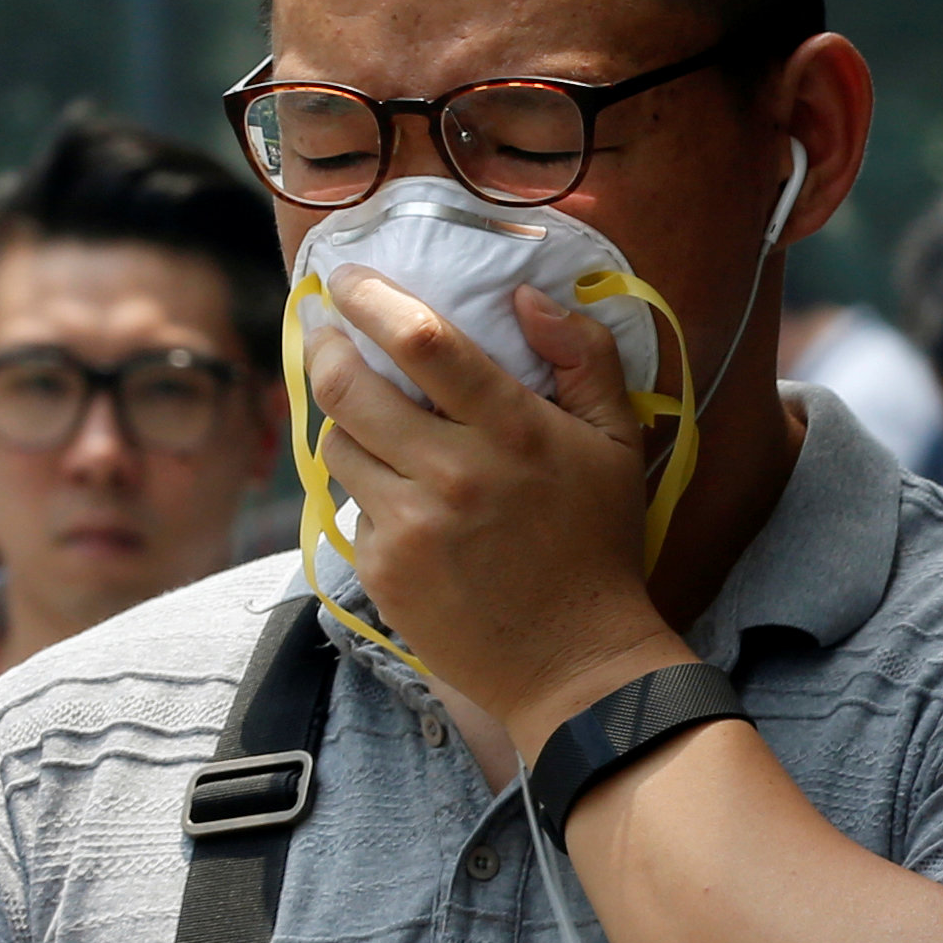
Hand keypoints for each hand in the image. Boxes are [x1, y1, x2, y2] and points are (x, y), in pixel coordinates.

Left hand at [310, 267, 689, 746]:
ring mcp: (409, 526)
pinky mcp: (381, 570)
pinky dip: (371, 490)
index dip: (370, 298)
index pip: (421, 339)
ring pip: (337, 444)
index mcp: (512, 432)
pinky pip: (352, 503)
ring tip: (375, 419)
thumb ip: (585, 356)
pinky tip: (406, 501)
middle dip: (325, 346)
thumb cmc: (598, 545)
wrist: (575, 665)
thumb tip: (527, 295)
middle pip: (348, 387)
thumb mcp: (617, 442)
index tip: (347, 277)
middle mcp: (452, 474)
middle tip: (327, 330)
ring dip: (347, 422)